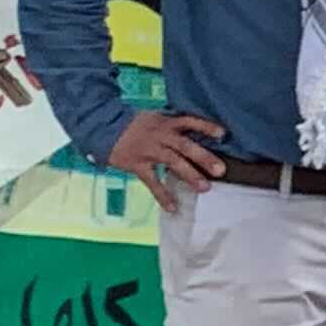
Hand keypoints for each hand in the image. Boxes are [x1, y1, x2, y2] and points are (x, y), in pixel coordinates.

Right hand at [106, 110, 227, 198]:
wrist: (103, 128)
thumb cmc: (136, 126)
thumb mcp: (155, 118)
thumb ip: (174, 126)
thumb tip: (198, 134)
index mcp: (166, 123)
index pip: (188, 121)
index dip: (205, 126)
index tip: (222, 134)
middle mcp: (160, 135)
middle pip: (184, 145)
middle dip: (203, 157)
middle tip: (220, 170)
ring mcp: (149, 150)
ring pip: (172, 162)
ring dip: (189, 175)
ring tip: (205, 188)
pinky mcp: (137, 165)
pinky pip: (152, 182)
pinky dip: (162, 195)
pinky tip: (173, 207)